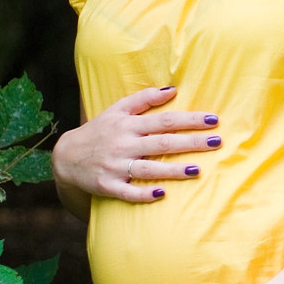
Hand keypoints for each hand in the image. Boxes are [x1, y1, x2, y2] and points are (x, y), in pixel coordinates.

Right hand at [51, 86, 221, 203]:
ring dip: (172, 171)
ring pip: (147, 169)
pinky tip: (161, 194)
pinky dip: (142, 194)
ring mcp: (115, 166)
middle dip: (190, 142)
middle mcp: (124, 144)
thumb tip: (173, 89)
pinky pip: (127, 192)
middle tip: (217, 141)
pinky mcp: (107, 186)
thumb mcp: (117, 109)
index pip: (165, 120)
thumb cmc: (99, 130)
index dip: (189, 120)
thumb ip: (144, 99)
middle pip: (162, 143)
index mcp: (129, 125)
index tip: (213, 120)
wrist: (66, 157)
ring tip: (197, 170)